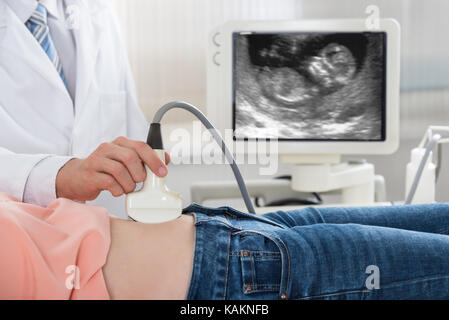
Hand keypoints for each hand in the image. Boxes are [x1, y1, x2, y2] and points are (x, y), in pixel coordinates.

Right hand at [56, 136, 170, 200]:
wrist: (76, 177)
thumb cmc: (105, 169)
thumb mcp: (125, 160)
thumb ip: (145, 159)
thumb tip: (166, 158)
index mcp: (120, 143)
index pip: (141, 146)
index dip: (154, 160)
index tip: (162, 172)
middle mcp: (108, 148)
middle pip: (131, 158)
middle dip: (140, 173)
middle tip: (139, 182)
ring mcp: (97, 161)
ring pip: (120, 171)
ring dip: (129, 184)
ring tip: (128, 188)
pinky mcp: (90, 175)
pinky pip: (110, 183)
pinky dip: (118, 190)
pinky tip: (118, 191)